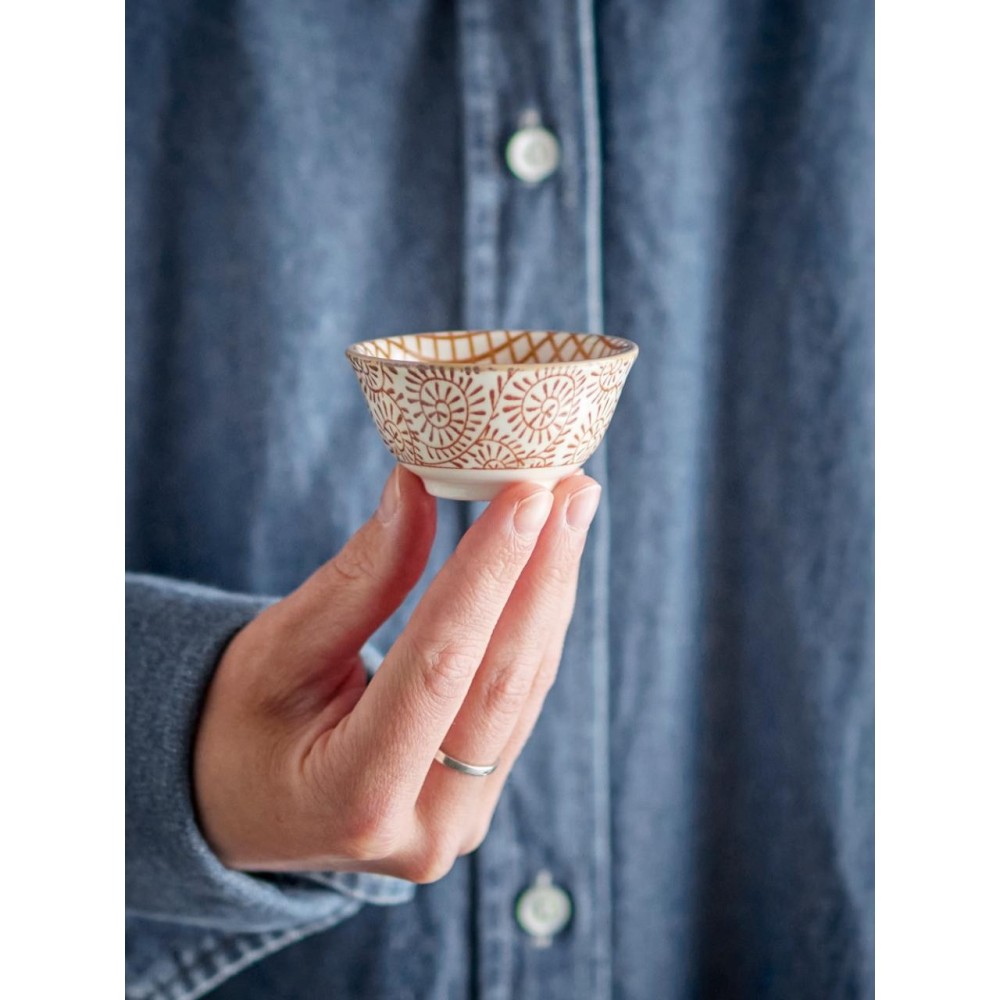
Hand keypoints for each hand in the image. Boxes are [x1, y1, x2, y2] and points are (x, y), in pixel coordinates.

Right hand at [193, 466, 600, 881]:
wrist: (238, 806)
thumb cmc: (236, 726)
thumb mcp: (277, 650)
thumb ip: (358, 578)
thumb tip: (416, 487)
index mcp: (355, 799)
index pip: (438, 667)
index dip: (488, 574)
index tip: (526, 496)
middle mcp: (425, 830)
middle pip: (501, 682)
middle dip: (543, 575)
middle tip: (574, 490)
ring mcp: (460, 822)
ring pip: (522, 690)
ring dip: (550, 594)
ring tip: (572, 511)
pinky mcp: (476, 797)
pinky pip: (517, 702)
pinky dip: (534, 628)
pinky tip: (549, 568)